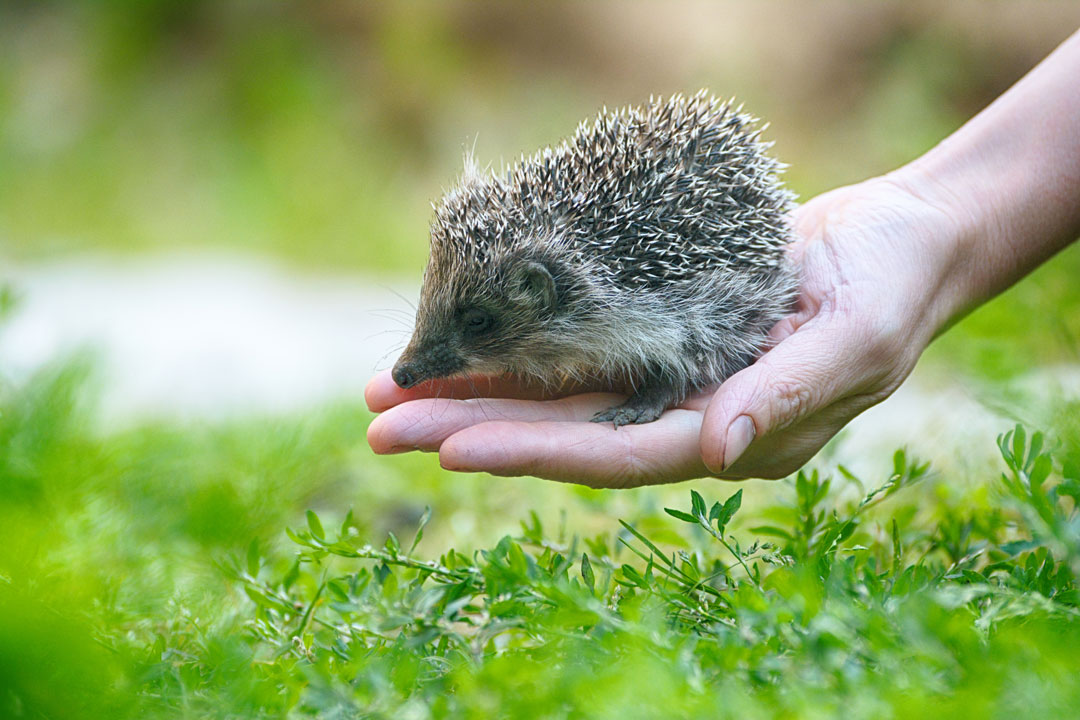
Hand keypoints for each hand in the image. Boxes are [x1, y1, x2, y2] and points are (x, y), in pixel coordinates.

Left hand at [366, 177, 962, 487]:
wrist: (905, 238)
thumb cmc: (894, 287)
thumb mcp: (854, 340)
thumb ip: (785, 396)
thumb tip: (718, 450)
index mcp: (731, 432)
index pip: (615, 455)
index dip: (533, 452)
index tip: (451, 445)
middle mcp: (684, 414)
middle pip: (563, 432)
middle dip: (470, 427)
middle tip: (380, 423)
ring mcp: (668, 373)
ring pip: (556, 391)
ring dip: (474, 390)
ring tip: (390, 390)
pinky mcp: (659, 328)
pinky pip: (577, 344)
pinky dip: (517, 346)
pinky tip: (460, 344)